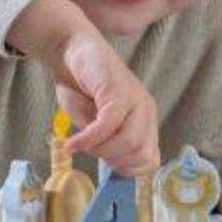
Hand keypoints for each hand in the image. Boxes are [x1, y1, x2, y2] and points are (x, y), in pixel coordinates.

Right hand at [6, 0, 159, 175]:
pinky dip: (87, 140)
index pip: (150, 161)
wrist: (73, 51)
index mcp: (145, 121)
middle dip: (111, 161)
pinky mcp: (118, 92)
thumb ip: (108, 144)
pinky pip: (107, 125)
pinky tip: (71, 144)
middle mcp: (146, 111)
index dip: (127, 170)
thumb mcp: (96, 124)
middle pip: (140, 154)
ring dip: (99, 150)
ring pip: (128, 142)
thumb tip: (113, 166)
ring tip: (79, 142)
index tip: (103, 165)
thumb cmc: (82, 88)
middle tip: (89, 150)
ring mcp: (135, 100)